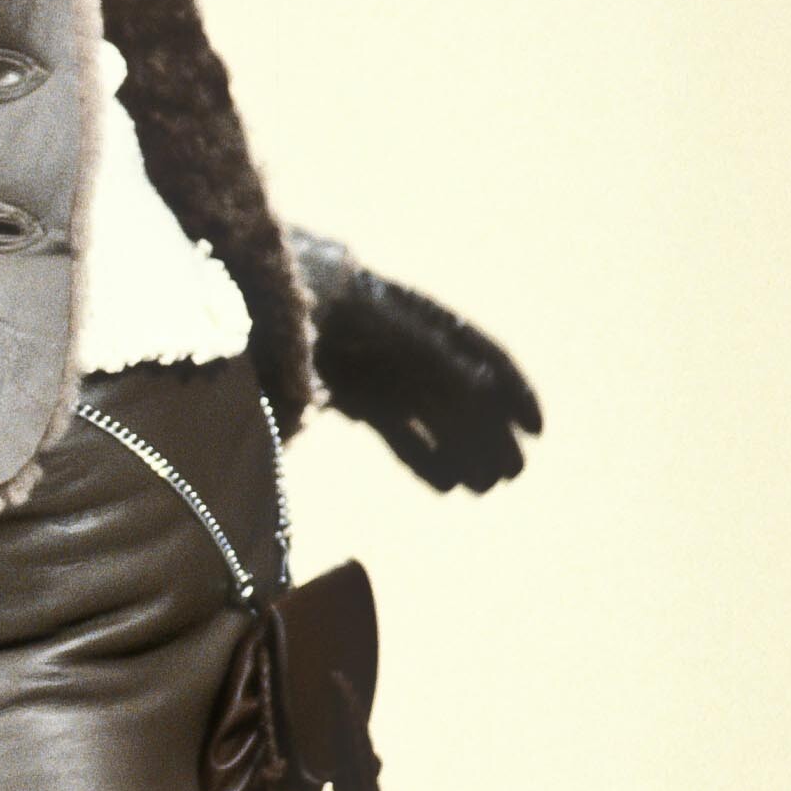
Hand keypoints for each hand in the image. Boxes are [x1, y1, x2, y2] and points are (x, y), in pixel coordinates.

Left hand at [292, 235, 541, 494]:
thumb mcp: (380, 325)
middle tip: (513, 474)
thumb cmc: (322, 303)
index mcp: (421, 317)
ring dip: (461, 450)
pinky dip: (422, 456)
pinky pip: (398, 430)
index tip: (536, 430)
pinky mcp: (353, 397)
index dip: (512, 391)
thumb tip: (485, 391)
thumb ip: (431, 355)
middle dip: (491, 434)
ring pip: (432, 417)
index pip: (481, 353)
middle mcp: (406, 345)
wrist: (254, 302)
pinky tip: (446, 485)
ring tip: (484, 488)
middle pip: (460, 393)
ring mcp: (379, 371)